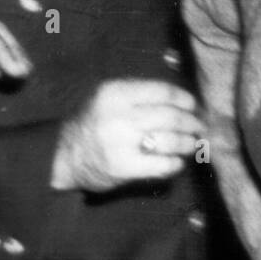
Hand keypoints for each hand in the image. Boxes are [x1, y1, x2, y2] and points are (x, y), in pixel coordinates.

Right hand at [51, 79, 204, 192]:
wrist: (61, 155)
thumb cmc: (93, 123)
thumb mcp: (109, 97)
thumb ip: (140, 94)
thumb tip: (185, 101)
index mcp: (115, 92)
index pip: (163, 91)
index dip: (185, 100)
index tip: (194, 106)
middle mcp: (118, 115)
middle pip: (171, 116)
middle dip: (192, 123)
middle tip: (199, 127)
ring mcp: (120, 143)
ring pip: (170, 140)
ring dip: (188, 143)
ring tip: (193, 144)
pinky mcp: (122, 167)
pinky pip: (162, 164)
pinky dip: (175, 163)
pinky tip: (177, 162)